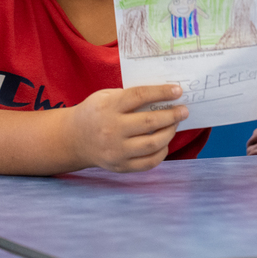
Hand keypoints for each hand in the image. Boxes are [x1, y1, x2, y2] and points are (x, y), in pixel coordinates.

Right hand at [70, 84, 187, 172]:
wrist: (73, 139)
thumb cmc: (95, 112)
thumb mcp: (106, 96)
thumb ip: (130, 95)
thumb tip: (163, 95)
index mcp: (109, 107)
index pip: (140, 96)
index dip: (161, 92)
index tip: (178, 91)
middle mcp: (112, 130)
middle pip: (149, 122)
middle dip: (172, 115)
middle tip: (183, 111)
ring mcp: (116, 150)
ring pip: (152, 144)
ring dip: (170, 133)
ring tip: (175, 125)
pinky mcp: (120, 166)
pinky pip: (148, 162)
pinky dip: (162, 152)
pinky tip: (165, 143)